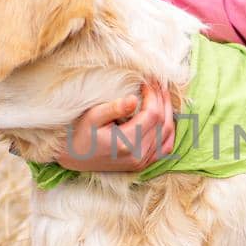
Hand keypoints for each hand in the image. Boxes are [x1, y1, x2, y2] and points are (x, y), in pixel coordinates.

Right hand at [57, 79, 174, 171]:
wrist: (76, 158)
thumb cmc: (82, 134)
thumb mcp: (92, 117)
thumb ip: (114, 108)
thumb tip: (134, 99)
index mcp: (126, 143)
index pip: (152, 115)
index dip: (153, 95)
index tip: (147, 81)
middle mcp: (138, 155)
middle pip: (163, 123)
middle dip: (162, 100)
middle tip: (157, 83)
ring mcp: (142, 162)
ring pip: (167, 134)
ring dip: (169, 112)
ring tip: (163, 94)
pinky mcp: (143, 164)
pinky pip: (165, 147)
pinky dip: (169, 131)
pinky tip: (167, 116)